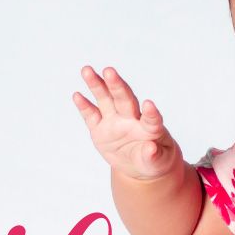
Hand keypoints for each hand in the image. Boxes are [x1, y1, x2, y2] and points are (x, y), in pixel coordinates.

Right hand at [73, 65, 182, 181]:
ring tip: (87, 70)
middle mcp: (131, 119)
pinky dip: (84, 106)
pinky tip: (77, 95)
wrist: (139, 164)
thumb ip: (154, 156)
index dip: (151, 113)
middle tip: (109, 71)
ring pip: (105, 100)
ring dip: (97, 85)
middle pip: (124, 99)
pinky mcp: (100, 129)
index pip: (151, 118)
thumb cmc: (154, 160)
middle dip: (117, 86)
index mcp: (150, 128)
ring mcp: (114, 122)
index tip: (148, 105)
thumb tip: (151, 149)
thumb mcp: (157, 163)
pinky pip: (91, 115)